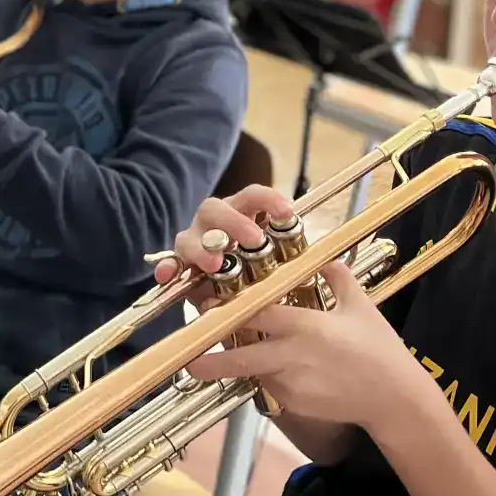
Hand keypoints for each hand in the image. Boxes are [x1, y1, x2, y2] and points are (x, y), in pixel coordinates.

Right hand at [151, 186, 294, 304]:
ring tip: (214, 263)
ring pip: (190, 235)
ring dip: (202, 248)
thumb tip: (329, 265)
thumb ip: (291, 259)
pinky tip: (166, 274)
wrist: (230, 300)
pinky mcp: (180, 266)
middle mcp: (214, 224)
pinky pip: (170, 263)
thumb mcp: (277, 263)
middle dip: (234, 222)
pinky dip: (168, 267)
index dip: (268, 199)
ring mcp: (193, 242)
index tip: (286, 212)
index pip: (252, 196)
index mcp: (241, 214)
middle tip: (255, 240)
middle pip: (216, 209)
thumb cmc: (257, 275)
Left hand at [187, 258, 425, 434]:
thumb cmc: (380, 348)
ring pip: (255, 372)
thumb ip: (336, 276)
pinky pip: (272, 389)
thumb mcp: (359, 306)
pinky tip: (282, 372)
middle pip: (240, 357)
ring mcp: (293, 385)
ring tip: (228, 358)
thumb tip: (323, 255)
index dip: (227, 311)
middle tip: (188, 358)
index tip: (206, 309)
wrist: (396, 399)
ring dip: (245, 364)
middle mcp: (293, 357)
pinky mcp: (296, 405)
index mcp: (305, 326)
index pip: (255, 315)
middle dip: (211, 361)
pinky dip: (269, 379)